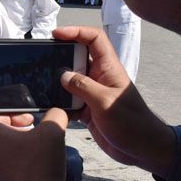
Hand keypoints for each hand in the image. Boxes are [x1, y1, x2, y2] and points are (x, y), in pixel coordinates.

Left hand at [0, 77, 66, 180]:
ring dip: (12, 132)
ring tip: (34, 133)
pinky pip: (2, 155)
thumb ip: (54, 115)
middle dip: (8, 116)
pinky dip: (14, 148)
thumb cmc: (40, 168)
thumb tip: (56, 113)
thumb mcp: (53, 133)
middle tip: (28, 117)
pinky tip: (33, 152)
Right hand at [53, 26, 175, 176]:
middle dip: (59, 55)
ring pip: (69, 80)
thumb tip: (62, 75)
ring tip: (38, 81)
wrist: (143, 150)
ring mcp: (92, 93)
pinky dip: (58, 101)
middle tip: (40, 58)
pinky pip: (67, 100)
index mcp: (108, 68)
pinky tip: (47, 104)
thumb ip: (82, 86)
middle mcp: (99, 77)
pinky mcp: (86, 109)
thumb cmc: (132, 123)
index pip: (94, 39)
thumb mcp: (105, 102)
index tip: (55, 34)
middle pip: (76, 57)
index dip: (76, 31)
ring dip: (55, 81)